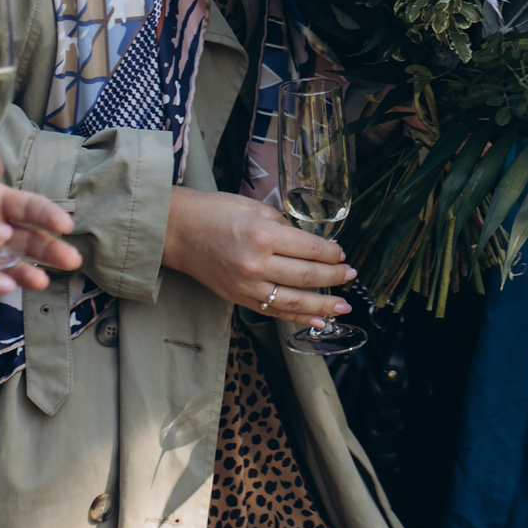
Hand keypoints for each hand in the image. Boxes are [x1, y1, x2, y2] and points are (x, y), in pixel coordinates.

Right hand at [162, 186, 352, 329]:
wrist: (177, 231)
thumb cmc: (214, 212)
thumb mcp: (253, 207)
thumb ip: (282, 225)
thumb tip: (308, 241)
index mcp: (262, 235)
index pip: (308, 248)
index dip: (330, 253)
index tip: (341, 253)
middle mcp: (256, 264)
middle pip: (306, 276)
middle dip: (334, 277)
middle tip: (351, 275)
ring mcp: (247, 286)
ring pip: (294, 300)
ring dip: (323, 304)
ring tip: (344, 305)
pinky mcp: (238, 298)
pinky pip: (274, 311)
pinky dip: (297, 317)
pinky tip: (317, 320)